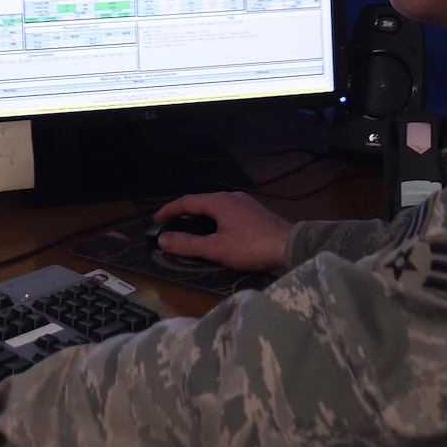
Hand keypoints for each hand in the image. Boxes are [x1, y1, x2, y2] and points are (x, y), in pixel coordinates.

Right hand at [154, 191, 294, 273]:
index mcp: (219, 201)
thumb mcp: (216, 248)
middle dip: (184, 213)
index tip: (156, 219)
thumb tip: (162, 239)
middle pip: (201, 202)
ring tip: (190, 230)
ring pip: (216, 208)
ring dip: (200, 218)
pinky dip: (215, 221)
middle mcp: (231, 197)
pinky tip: (216, 234)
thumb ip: (188, 244)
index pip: (187, 201)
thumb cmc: (251, 246)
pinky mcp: (255, 214)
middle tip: (170, 226)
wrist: (291, 247)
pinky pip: (227, 214)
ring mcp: (245, 204)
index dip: (169, 210)